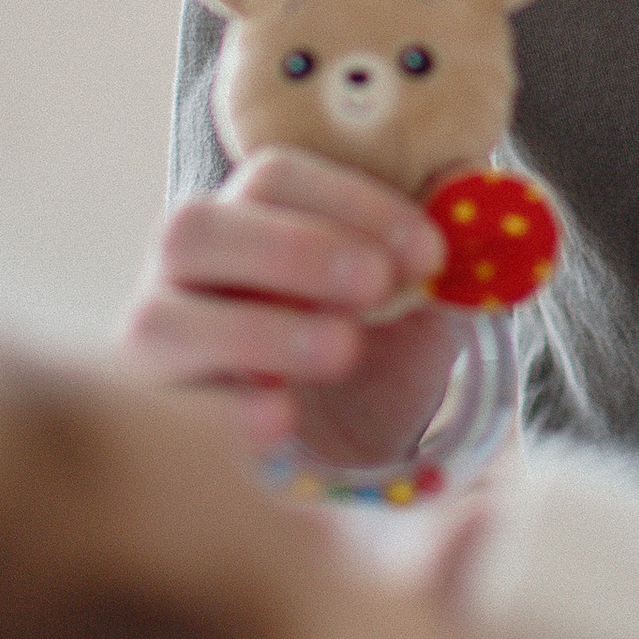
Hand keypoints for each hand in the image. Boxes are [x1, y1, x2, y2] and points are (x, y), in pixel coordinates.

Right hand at [123, 152, 459, 467]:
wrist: (344, 460)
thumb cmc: (371, 363)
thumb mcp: (415, 309)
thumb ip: (437, 261)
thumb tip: (486, 206)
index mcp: (251, 222)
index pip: (274, 177)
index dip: (351, 203)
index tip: (429, 253)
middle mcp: (187, 275)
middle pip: (192, 228)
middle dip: (291, 251)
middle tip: (375, 286)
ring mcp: (156, 348)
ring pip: (161, 317)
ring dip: (259, 327)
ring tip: (342, 351)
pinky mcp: (153, 422)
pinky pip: (162, 410)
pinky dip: (225, 410)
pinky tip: (281, 418)